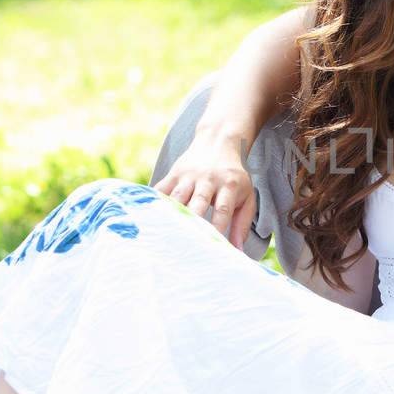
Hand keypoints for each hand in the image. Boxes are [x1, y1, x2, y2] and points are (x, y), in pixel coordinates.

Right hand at [153, 127, 258, 249]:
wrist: (218, 142)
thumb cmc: (234, 177)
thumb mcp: (246, 196)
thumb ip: (242, 224)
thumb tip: (238, 252)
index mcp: (229, 185)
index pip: (222, 209)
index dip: (217, 228)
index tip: (211, 247)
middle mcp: (208, 179)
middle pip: (197, 202)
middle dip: (191, 222)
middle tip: (184, 244)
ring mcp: (189, 175)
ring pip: (177, 196)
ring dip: (170, 215)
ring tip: (163, 235)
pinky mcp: (174, 173)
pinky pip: (161, 188)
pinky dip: (154, 202)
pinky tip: (146, 217)